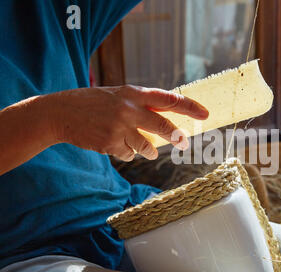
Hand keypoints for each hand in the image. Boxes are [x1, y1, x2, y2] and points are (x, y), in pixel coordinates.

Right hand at [46, 85, 208, 160]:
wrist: (60, 113)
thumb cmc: (92, 102)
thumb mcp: (118, 96)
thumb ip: (140, 105)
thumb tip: (166, 120)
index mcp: (133, 93)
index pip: (168, 99)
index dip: (189, 106)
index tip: (205, 113)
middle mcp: (129, 109)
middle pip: (163, 126)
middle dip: (176, 137)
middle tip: (184, 142)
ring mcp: (120, 128)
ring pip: (146, 146)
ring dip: (147, 150)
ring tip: (143, 147)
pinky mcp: (111, 144)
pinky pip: (129, 154)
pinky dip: (126, 152)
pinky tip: (114, 144)